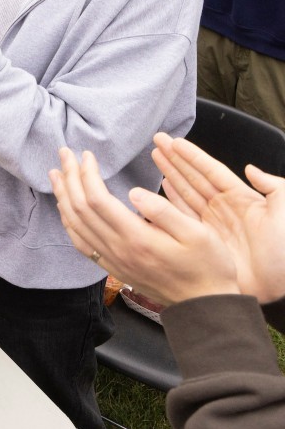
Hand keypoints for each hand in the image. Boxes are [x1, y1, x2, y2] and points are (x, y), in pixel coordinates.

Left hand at [49, 147, 238, 305]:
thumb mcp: (198, 233)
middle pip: (80, 209)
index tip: (86, 155)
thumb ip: (164, 211)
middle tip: (64, 154)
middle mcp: (118, 249)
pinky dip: (68, 221)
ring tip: (55, 175)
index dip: (87, 174)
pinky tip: (66, 209)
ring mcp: (112, 260)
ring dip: (63, 197)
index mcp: (137, 237)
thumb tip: (134, 191)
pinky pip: (81, 243)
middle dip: (69, 178)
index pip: (97, 200)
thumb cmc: (208, 266)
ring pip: (75, 225)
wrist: (204, 307)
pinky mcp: (113, 267)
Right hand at [152, 133, 284, 302]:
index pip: (211, 170)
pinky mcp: (204, 241)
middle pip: (193, 178)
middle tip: (158, 142)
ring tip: (156, 158)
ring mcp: (212, 224)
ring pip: (185, 193)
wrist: (280, 287)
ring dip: (170, 175)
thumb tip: (252, 169)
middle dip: (175, 159)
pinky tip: (160, 190)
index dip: (193, 156)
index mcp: (243, 199)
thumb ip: (274, 187)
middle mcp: (224, 208)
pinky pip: (182, 216)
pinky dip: (170, 202)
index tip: (175, 141)